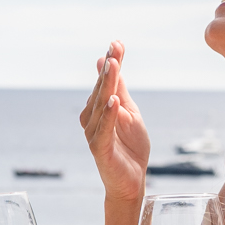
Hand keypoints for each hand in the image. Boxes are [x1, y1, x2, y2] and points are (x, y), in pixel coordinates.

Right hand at [80, 40, 150, 203]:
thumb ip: (119, 90)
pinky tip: (114, 101)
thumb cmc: (130, 147)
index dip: (111, 62)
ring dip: (106, 86)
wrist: (132, 181)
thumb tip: (109, 63)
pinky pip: (104, 129)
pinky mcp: (99, 149)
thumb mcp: (130, 112)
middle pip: (100, 89)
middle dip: (108, 69)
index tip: (117, 43)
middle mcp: (92, 118)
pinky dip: (109, 115)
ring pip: (100, 105)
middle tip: (114, 50)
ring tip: (113, 67)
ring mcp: (94, 133)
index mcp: (99, 108)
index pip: (105, 81)